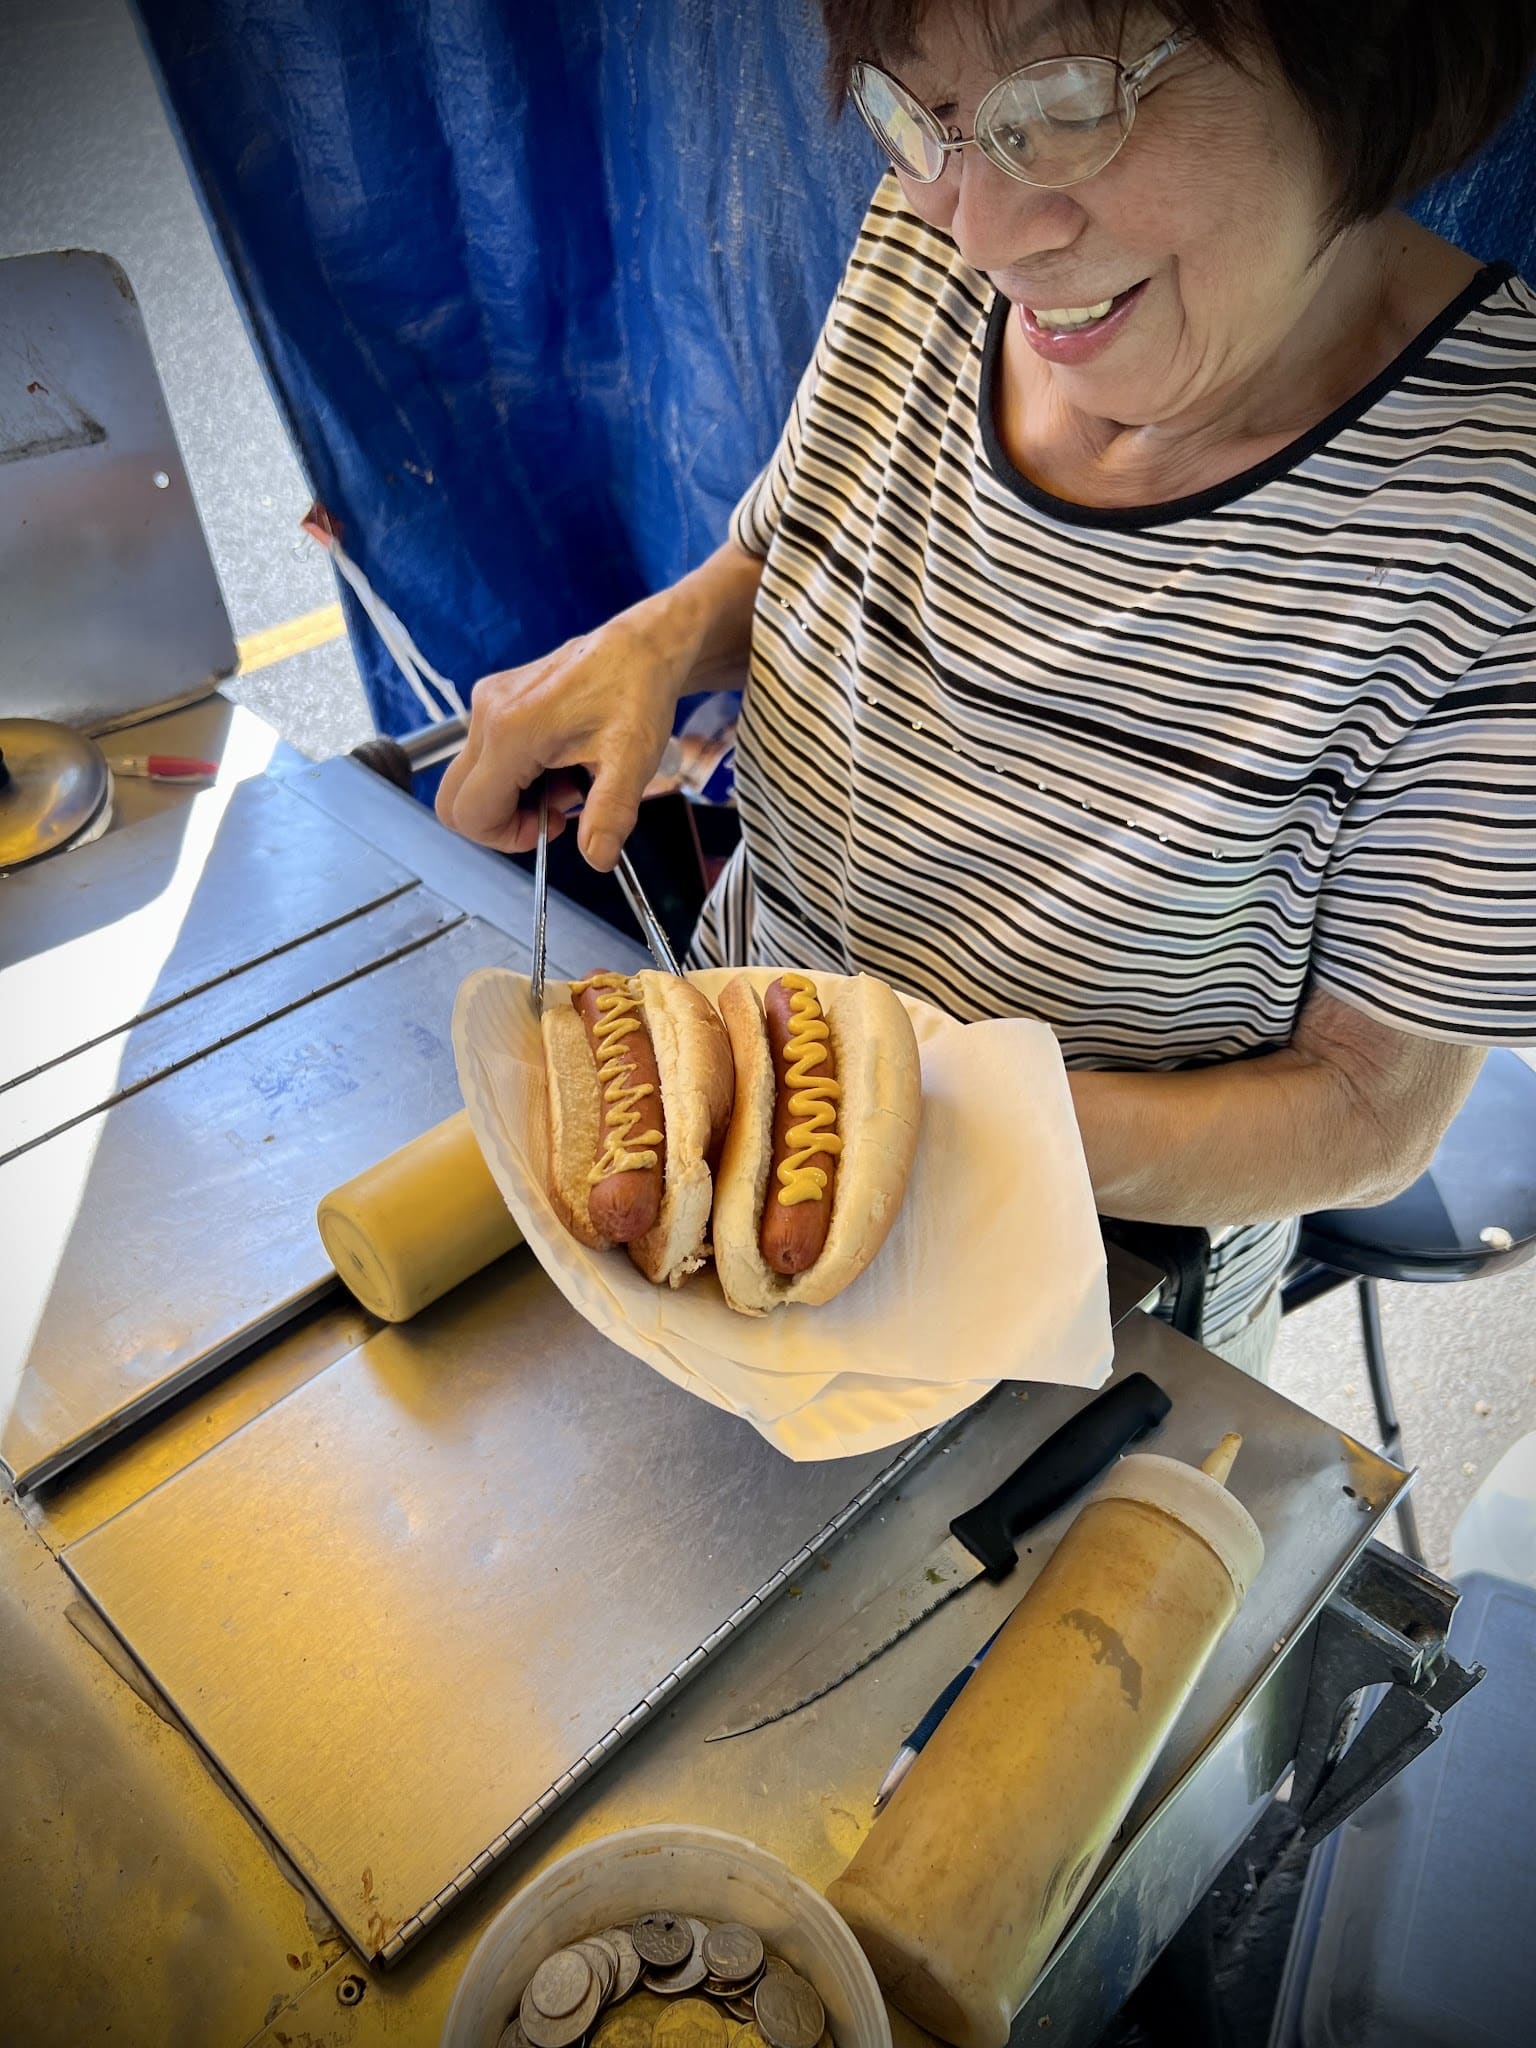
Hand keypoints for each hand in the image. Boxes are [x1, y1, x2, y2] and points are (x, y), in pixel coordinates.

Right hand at [436, 603, 691, 870]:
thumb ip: (610, 814)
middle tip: (558, 807)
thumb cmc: (636, 694)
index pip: (470, 813)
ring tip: (569, 776)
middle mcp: (487, 715)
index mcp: (510, 733)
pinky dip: (518, 771)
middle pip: (456, 800)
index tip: (553, 826)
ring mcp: (486, 703)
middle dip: (504, 819)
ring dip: (516, 794)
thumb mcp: (631, 761)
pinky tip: (560, 757)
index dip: (505, 836)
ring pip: (474, 780)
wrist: (640, 648)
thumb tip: (597, 858)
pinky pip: (486, 754)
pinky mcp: (494, 697)